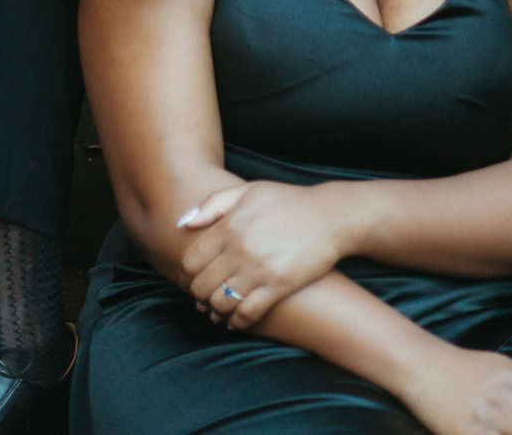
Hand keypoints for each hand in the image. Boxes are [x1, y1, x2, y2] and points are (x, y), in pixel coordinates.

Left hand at [177, 181, 346, 328]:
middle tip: (202, 296)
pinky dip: (236, 322)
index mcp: (229, 225)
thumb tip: (183, 223)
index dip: (186, 273)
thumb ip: (214, 203)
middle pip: (201, 286)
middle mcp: (239, 249)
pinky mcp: (277, 287)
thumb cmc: (288, 201)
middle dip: (197, 294)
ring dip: (214, 310)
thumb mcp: (249, 190)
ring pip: (220, 303)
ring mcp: (258, 269)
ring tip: (216, 310)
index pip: (190, 261)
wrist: (329, 216)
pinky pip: (246, 313)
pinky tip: (235, 320)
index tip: (192, 277)